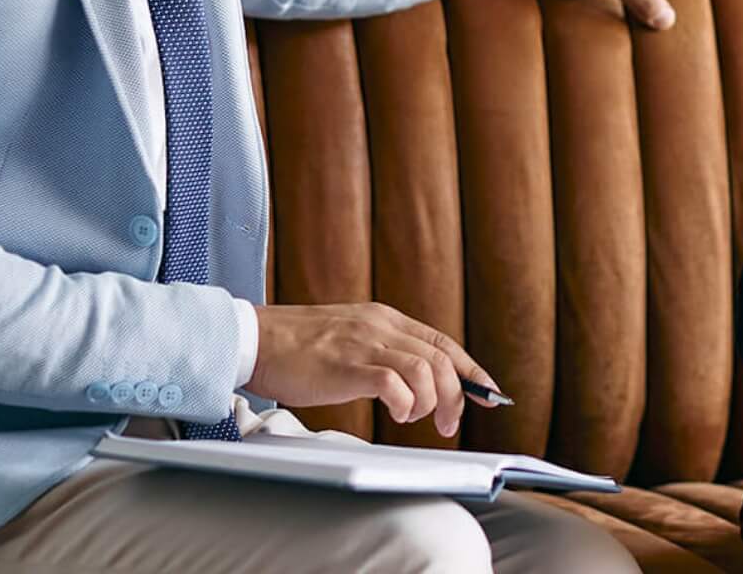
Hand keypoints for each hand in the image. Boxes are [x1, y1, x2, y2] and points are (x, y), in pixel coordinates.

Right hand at [246, 303, 503, 438]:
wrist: (254, 339)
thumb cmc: (295, 348)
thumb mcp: (349, 340)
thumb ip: (379, 353)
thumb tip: (410, 384)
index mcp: (384, 319)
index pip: (443, 343)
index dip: (471, 370)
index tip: (489, 394)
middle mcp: (381, 326)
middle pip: (441, 359)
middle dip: (456, 395)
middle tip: (448, 424)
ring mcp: (365, 343)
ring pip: (425, 370)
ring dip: (431, 401)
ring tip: (415, 419)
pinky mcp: (347, 365)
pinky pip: (394, 382)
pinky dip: (405, 401)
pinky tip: (397, 413)